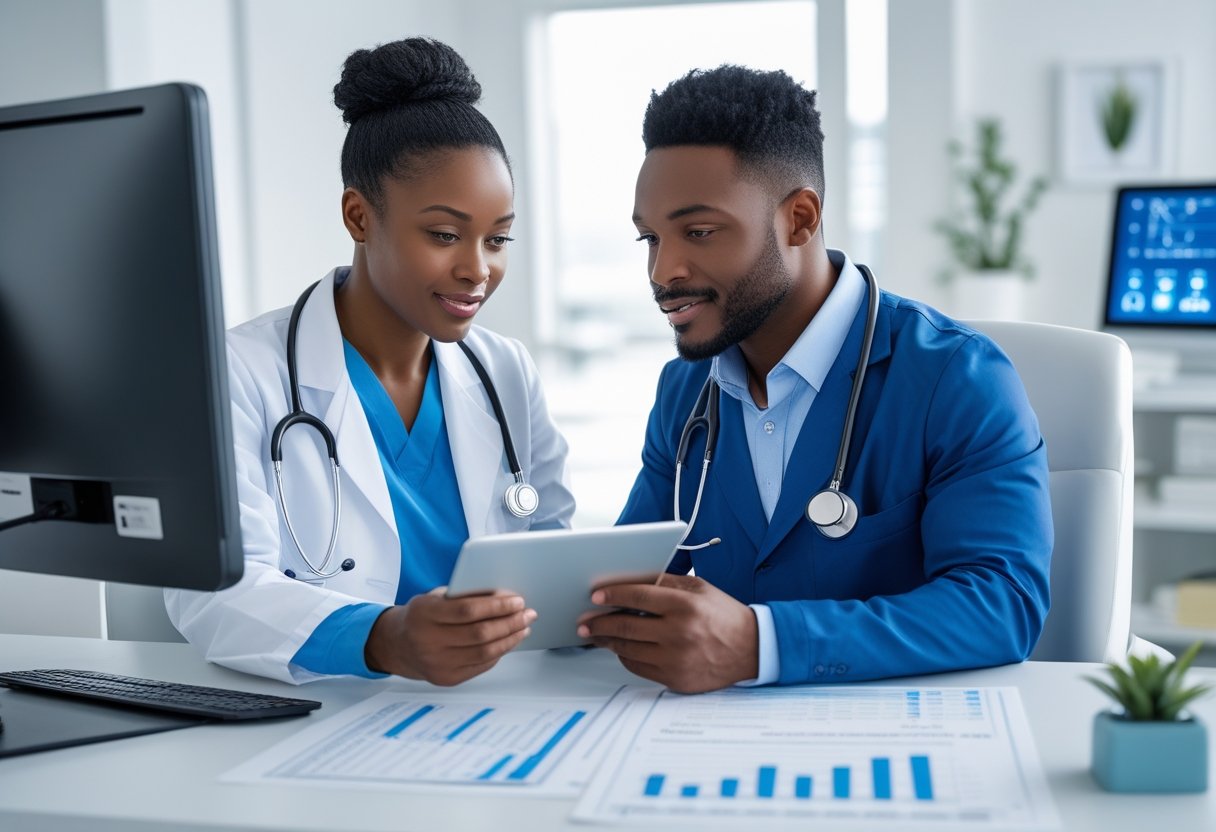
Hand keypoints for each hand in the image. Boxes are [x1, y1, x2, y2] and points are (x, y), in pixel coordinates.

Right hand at [365, 588, 536, 685]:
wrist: (398, 644)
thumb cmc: (423, 615)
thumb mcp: (437, 597)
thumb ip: (465, 595)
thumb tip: (506, 596)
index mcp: (424, 614)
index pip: (468, 610)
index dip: (497, 605)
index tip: (517, 601)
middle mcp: (428, 641)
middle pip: (480, 634)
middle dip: (510, 622)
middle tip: (527, 614)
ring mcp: (436, 663)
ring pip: (484, 652)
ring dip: (510, 639)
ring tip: (523, 627)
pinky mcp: (446, 679)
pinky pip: (481, 665)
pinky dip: (499, 652)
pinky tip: (508, 641)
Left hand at [576, 574, 757, 692]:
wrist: (751, 649)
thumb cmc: (724, 615)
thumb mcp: (699, 588)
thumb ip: (666, 583)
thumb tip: (631, 582)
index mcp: (684, 605)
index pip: (637, 598)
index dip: (612, 596)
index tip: (596, 596)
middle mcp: (679, 633)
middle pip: (626, 627)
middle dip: (599, 623)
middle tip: (585, 621)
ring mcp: (676, 659)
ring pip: (628, 650)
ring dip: (608, 641)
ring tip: (596, 635)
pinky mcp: (675, 679)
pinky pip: (639, 668)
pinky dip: (626, 657)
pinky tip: (620, 649)